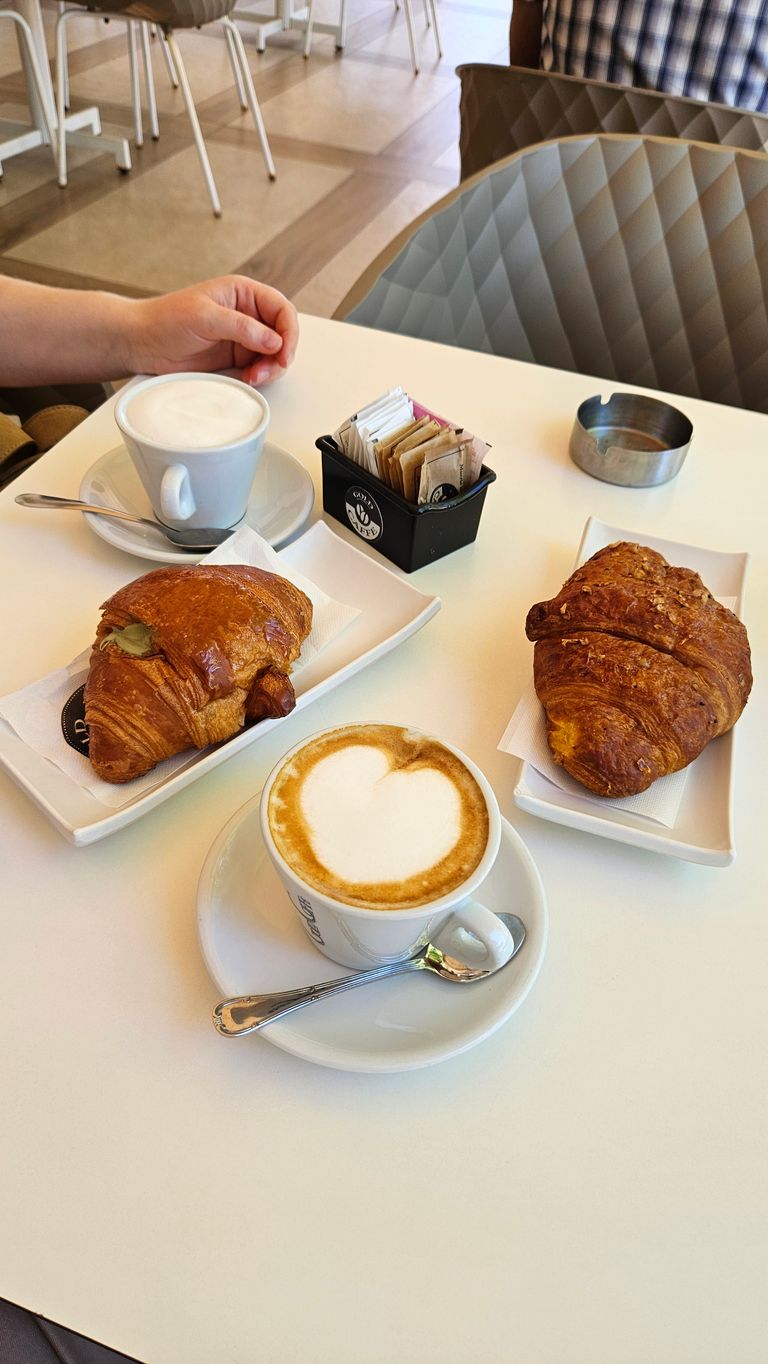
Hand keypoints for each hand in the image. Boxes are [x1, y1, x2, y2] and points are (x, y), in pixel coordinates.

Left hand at [126, 275, 298, 385]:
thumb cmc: (165, 320)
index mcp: (243, 293)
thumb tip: (274, 340)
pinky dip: (260, 376)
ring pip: (274, 354)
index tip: (283, 352)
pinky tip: (248, 379)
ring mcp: (242, 337)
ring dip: (271, 369)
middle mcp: (247, 314)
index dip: (289, 331)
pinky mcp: (235, 358)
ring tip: (253, 377)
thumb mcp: (205, 317)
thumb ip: (242, 327)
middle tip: (268, 370)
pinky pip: (259, 368)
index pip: (281, 309)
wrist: (141, 342)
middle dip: (281, 354)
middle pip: (283, 334)